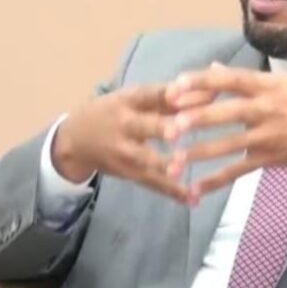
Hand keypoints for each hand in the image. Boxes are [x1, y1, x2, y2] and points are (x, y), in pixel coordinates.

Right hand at [53, 84, 212, 203]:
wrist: (74, 140)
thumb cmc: (114, 112)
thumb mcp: (133, 99)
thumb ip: (169, 97)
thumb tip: (211, 91)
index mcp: (128, 100)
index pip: (149, 94)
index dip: (166, 93)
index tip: (184, 89)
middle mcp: (124, 124)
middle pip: (143, 126)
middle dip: (160, 129)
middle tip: (177, 132)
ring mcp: (124, 151)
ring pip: (145, 159)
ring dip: (163, 165)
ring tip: (181, 169)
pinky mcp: (128, 172)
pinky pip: (152, 182)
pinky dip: (172, 191)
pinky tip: (193, 198)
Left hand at [166, 64, 286, 197]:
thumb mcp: (282, 81)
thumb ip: (245, 78)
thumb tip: (212, 68)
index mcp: (266, 85)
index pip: (228, 79)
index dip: (200, 81)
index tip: (175, 84)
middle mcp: (265, 108)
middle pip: (225, 112)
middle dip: (195, 119)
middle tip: (168, 126)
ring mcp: (267, 135)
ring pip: (228, 145)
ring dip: (199, 153)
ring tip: (172, 161)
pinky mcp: (270, 157)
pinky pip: (238, 170)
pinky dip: (216, 181)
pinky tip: (195, 188)